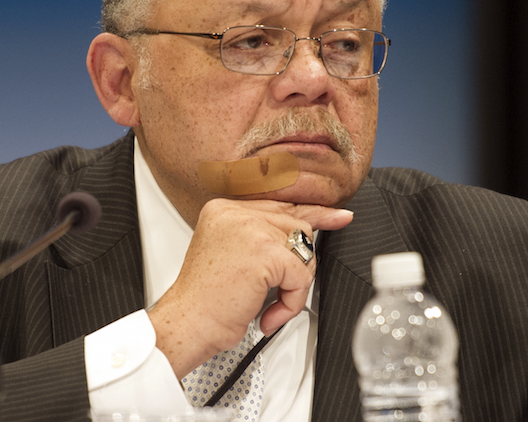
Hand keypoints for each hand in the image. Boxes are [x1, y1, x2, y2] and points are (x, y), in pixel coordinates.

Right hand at [148, 198, 352, 377]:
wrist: (189, 324)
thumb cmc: (206, 301)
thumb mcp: (232, 256)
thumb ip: (263, 238)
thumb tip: (304, 233)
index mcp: (225, 209)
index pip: (280, 205)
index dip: (313, 213)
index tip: (338, 216)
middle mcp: (235, 212)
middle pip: (298, 226)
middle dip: (300, 264)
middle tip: (285, 290)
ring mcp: (250, 229)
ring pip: (304, 249)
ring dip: (295, 284)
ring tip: (270, 302)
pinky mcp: (264, 251)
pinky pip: (301, 274)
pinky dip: (292, 300)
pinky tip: (269, 312)